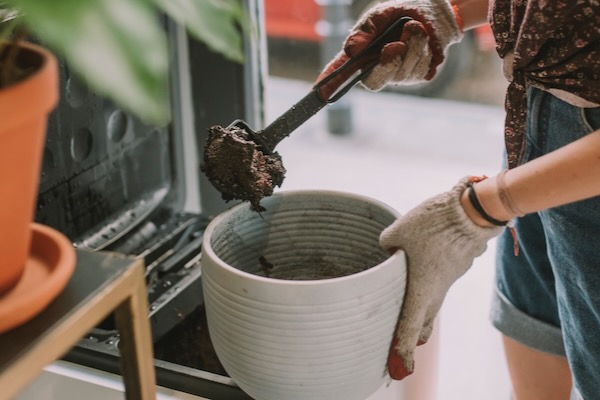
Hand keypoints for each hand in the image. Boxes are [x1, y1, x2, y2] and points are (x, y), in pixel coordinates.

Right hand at [318, 0, 462, 90]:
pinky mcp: (418, 75)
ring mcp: (398, 75)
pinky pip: (418, 69)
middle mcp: (377, 68)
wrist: (433, 11)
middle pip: (374, 81)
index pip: (342, 72)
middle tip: (395, 44)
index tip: (320, 93)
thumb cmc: (399, 13)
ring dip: (411, 46)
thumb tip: (350, 50)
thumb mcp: (378, 16)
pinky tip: (423, 38)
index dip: (331, 84)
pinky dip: (422, 48)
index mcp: (361, 54)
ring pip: (401, 72)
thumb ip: (364, 32)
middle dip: (388, 63)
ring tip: (414, 27)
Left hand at [380, 177, 502, 378]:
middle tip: (402, 348)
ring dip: (420, 313)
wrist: (472, 212)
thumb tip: (387, 250)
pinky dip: (430, 288)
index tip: (398, 370)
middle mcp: (437, 291)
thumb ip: (386, 246)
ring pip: (432, 304)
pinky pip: (440, 285)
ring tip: (409, 319)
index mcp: (420, 290)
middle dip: (411, 336)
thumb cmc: (432, 223)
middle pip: (422, 322)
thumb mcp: (396, 232)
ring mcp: (449, 280)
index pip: (408, 328)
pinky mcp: (456, 267)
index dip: (401, 351)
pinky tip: (422, 277)